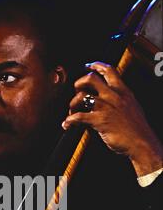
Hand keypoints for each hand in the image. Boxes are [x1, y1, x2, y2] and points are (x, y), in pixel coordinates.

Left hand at [62, 61, 162, 176]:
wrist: (141, 143)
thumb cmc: (137, 129)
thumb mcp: (132, 108)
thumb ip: (121, 102)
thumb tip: (109, 103)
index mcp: (123, 92)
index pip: (110, 71)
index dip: (96, 66)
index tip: (88, 66)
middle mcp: (114, 96)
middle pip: (91, 79)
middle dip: (79, 84)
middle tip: (76, 93)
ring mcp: (106, 107)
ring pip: (81, 96)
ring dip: (72, 104)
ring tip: (71, 112)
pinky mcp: (99, 120)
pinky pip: (78, 117)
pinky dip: (69, 121)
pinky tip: (67, 125)